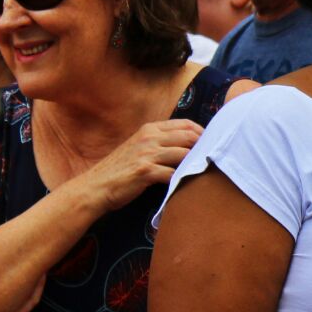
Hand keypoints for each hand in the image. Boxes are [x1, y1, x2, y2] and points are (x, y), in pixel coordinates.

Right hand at [73, 119, 203, 215]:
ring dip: (198, 164)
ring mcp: (147, 153)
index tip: (213, 145)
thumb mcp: (139, 148)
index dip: (203, 134)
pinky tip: (190, 185)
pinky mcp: (145, 171)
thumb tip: (189, 146)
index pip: (186, 124)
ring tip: (207, 173)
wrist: (96, 187)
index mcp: (149, 129)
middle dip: (206, 148)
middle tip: (216, 159)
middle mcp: (149, 138)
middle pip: (190, 137)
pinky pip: (173, 174)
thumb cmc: (120, 170)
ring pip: (185, 154)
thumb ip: (160, 143)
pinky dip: (184, 179)